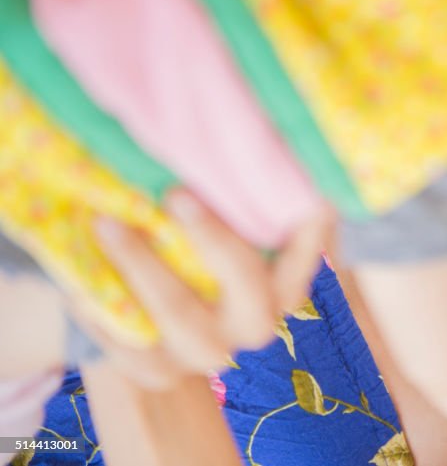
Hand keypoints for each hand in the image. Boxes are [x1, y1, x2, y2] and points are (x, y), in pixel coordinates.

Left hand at [79, 190, 331, 387]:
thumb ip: (265, 181)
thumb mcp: (242, 205)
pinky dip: (104, 313)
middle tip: (176, 194)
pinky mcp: (161, 370)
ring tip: (106, 221)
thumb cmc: (210, 228)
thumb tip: (284, 134)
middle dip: (213, 240)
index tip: (280, 184)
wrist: (163, 287)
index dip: (304, 227)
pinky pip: (133, 351)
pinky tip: (80, 276)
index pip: (308, 255)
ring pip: (181, 320)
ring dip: (143, 269)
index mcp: (285, 283)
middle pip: (248, 291)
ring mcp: (208, 350)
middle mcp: (255, 322)